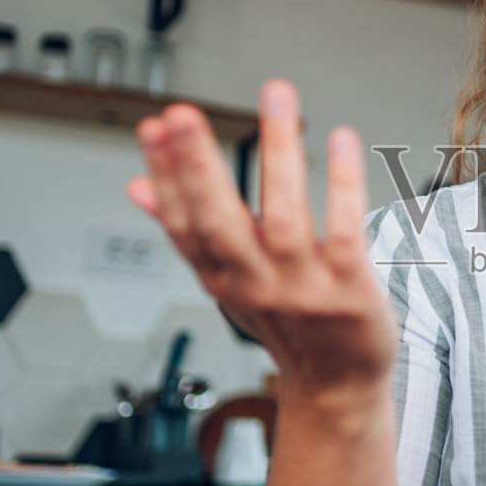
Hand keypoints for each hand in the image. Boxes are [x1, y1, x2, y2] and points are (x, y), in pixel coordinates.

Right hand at [126, 80, 396, 404]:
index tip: (154, 127)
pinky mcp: (349, 291)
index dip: (164, 177)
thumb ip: (186, 229)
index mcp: (221, 277)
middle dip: (197, 167)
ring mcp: (303, 288)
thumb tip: (136, 187)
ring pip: (285, 218)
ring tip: (275, 97)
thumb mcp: (226, 280)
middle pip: (219, 223)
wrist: (338, 388)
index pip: (183, 224)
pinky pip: (343, 232)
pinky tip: (340, 141)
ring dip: (278, 154)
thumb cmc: (286, 325)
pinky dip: (342, 186)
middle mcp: (256, 284)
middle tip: (182, 114)